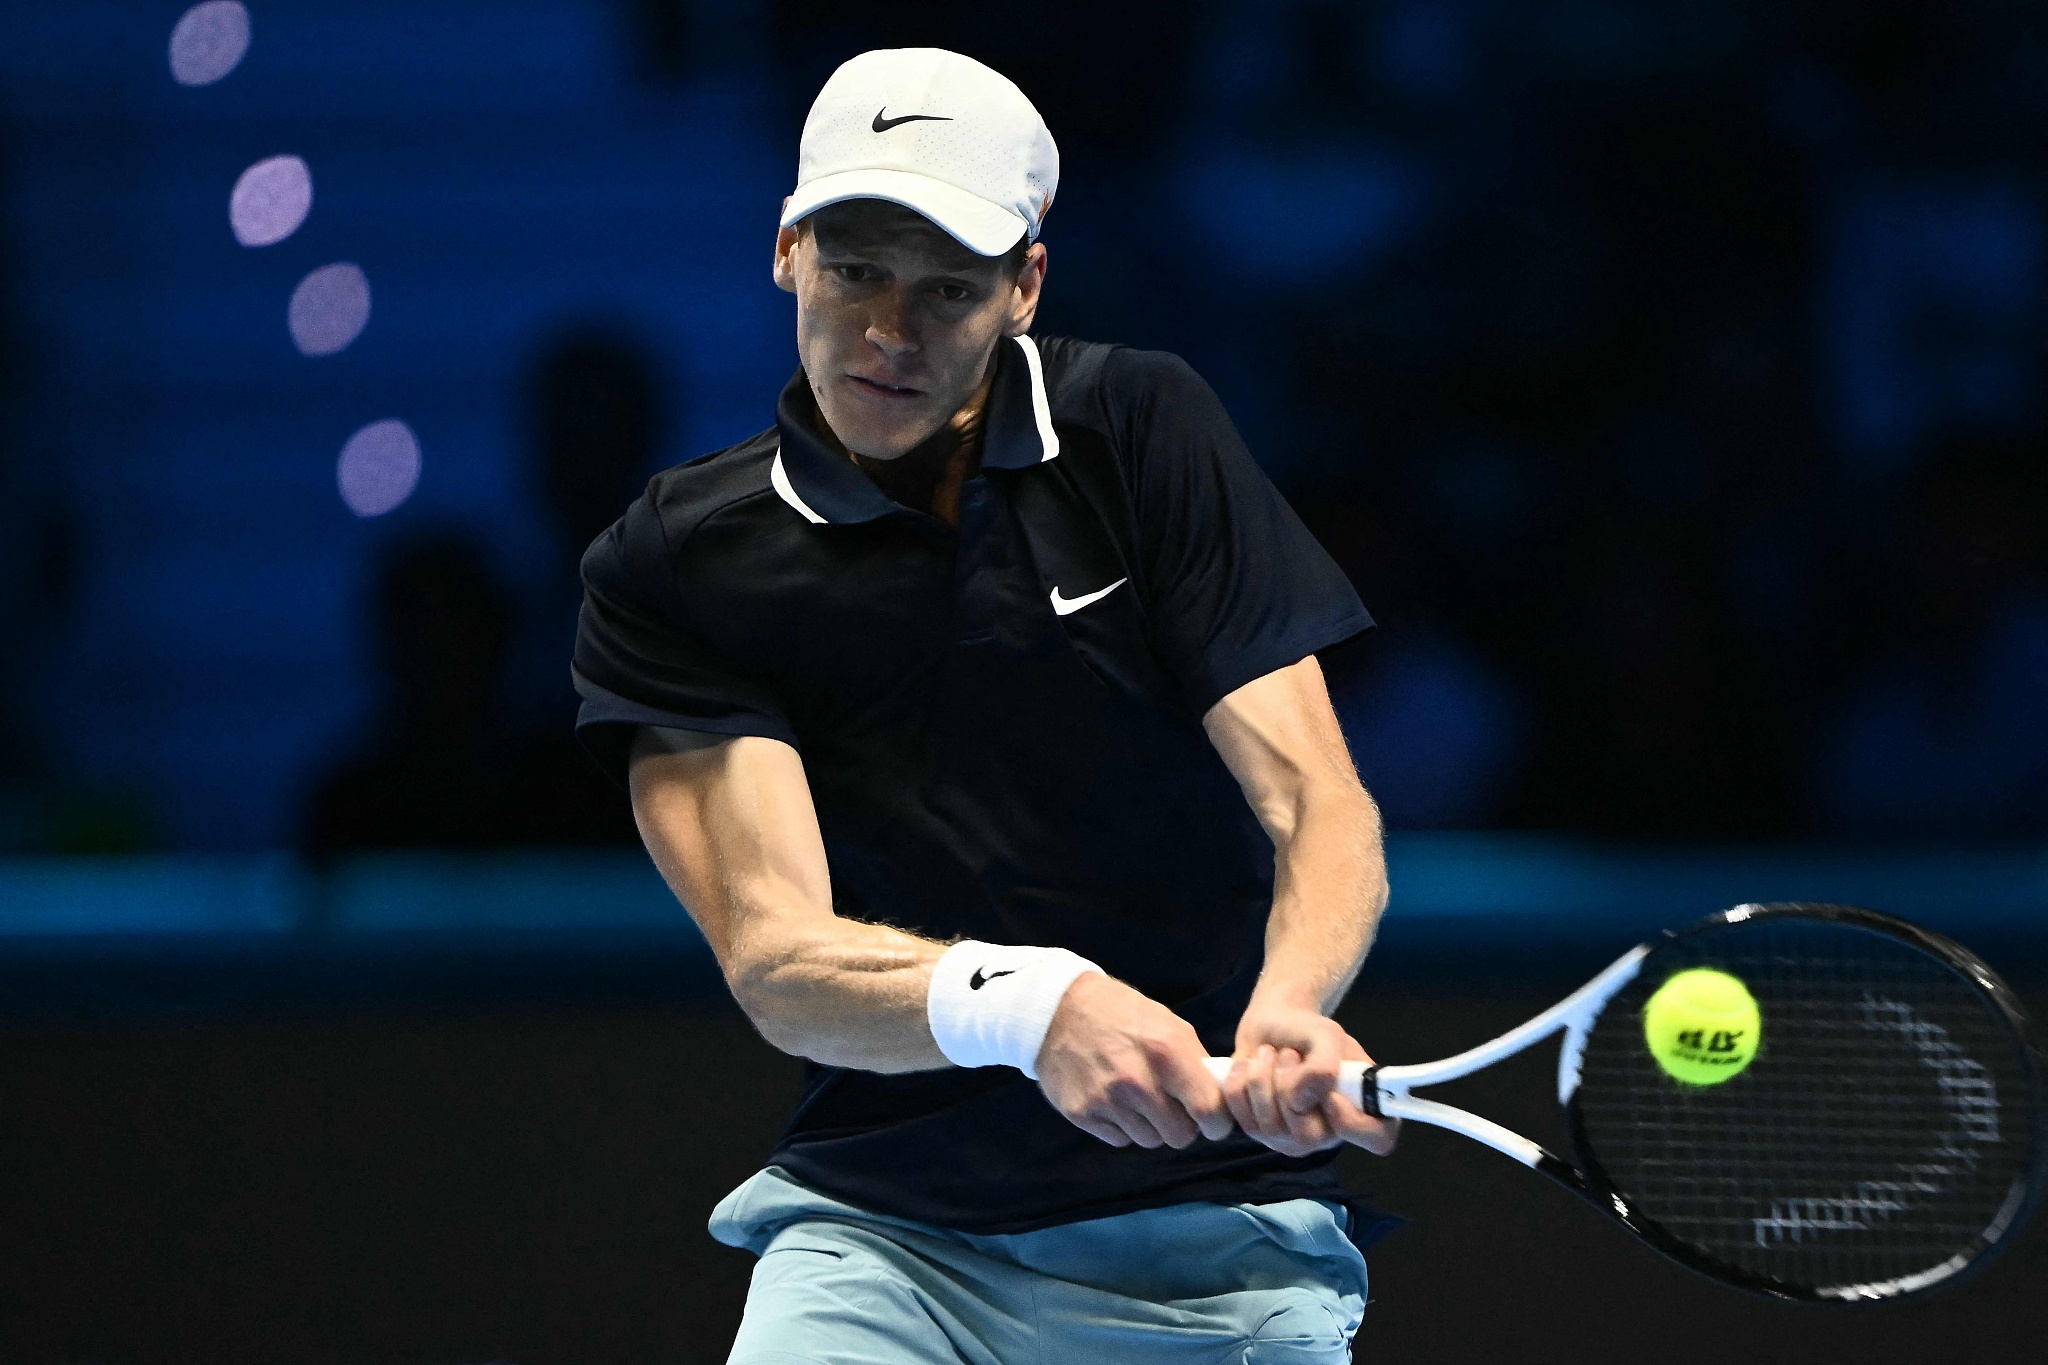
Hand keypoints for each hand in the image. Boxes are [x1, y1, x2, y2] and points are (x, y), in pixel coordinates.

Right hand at [1034, 972, 1235, 1149]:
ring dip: (1150, 1126)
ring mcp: (1106, 1100)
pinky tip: (1114, 1100)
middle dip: (1182, 1126)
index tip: (1213, 1123)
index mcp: (1166, 1053)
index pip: (1207, 1111)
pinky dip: (1122, 1127)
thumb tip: (1220, 1099)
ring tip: (1139, 1099)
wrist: (1059, 1010)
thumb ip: (1196, 1062)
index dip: (1217, 1123)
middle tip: (1172, 1108)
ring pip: (1149, 1141)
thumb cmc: (1122, 1014)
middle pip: (1179, 1136)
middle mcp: (1137, 1081)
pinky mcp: (1082, 1113)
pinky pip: (1119, 1140)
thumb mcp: (1169, 1024)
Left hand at [1224, 1004, 1398, 1157]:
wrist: (1271, 1026)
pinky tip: (1249, 1065)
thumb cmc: (1308, 1032)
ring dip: (1262, 1079)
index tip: (1331, 1094)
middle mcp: (1330, 1133)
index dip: (1353, 1123)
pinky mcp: (1260, 1134)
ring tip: (1268, 1053)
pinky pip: (1243, 1119)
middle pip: (1308, 1137)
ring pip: (1270, 1128)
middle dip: (1289, 1087)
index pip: (1377, 1139)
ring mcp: (1293, 1139)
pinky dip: (1240, 1084)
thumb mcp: (1325, 1034)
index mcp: (1362, 1109)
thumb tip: (1301, 1100)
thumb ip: (1323, 1066)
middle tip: (1288, 1054)